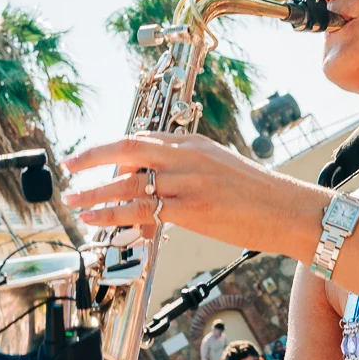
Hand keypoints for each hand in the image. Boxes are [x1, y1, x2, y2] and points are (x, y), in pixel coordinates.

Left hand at [62, 133, 326, 258]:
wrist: (289, 211)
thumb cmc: (259, 195)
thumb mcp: (220, 168)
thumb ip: (188, 168)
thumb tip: (157, 179)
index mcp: (194, 144)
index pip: (142, 138)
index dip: (112, 149)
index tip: (91, 157)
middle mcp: (187, 157)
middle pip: (127, 149)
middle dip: (93, 157)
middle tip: (69, 167)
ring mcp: (188, 183)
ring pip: (128, 184)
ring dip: (95, 193)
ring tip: (74, 201)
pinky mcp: (191, 210)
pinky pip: (140, 212)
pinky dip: (111, 215)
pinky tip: (95, 220)